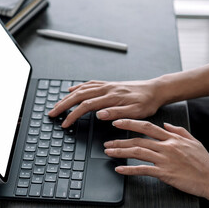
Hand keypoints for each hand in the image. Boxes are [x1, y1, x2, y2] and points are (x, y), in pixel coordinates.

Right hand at [48, 80, 164, 127]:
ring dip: (67, 96)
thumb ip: (118, 113)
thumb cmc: (147, 102)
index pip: (86, 106)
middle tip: (52, 113)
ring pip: (81, 89)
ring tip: (57, 104)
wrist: (155, 90)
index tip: (65, 123)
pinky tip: (72, 89)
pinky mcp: (109, 85)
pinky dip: (78, 87)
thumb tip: (100, 114)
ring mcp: (106, 86)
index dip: (73, 115)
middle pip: (78, 95)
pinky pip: (89, 84)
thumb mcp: (136, 112)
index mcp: (111, 97)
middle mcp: (106, 89)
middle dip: (63, 104)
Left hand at [104, 119, 208, 203]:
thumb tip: (165, 124)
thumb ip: (178, 130)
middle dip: (120, 140)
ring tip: (109, 152)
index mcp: (172, 138)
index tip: (118, 122)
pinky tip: (119, 169)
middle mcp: (166, 146)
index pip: (147, 127)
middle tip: (108, 141)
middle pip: (138, 140)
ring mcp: (165, 159)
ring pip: (138, 152)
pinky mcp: (164, 173)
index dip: (130, 123)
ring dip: (121, 152)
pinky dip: (129, 170)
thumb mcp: (193, 140)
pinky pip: (143, 170)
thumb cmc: (204, 161)